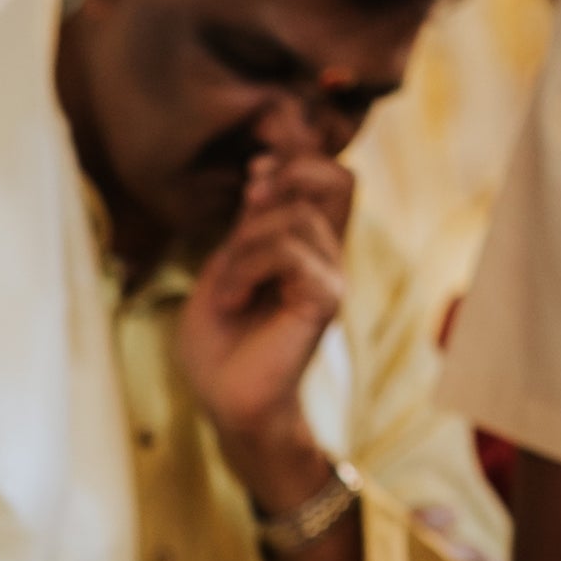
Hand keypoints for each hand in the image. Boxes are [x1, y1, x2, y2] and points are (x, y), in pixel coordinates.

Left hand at [172, 141, 351, 501]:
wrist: (225, 401)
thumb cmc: (221, 343)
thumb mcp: (224, 267)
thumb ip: (247, 225)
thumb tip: (262, 175)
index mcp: (305, 243)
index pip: (329, 174)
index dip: (293, 159)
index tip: (253, 180)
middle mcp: (326, 255)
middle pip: (339, 178)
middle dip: (287, 177)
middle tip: (249, 207)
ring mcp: (330, 277)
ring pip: (296, 217)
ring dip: (244, 245)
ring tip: (225, 287)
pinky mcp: (324, 300)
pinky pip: (289, 253)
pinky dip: (246, 269)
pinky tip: (230, 300)